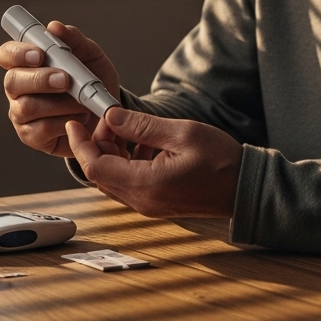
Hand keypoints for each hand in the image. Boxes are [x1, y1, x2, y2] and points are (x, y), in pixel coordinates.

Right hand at [0, 21, 120, 157]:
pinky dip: (63, 122)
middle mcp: (18, 88)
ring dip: (58, 103)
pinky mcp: (32, 136)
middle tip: (65, 80)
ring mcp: (21, 114)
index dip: (18, 53)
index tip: (40, 54)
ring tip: (81, 102)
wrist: (108, 112)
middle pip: (12, 81)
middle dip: (39, 80)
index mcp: (26, 63)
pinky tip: (78, 117)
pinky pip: (39, 129)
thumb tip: (54, 26)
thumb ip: (73, 39)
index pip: (7, 54)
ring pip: (26, 107)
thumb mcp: (90, 55)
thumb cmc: (91, 79)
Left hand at [67, 108, 243, 218]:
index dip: (80, 144)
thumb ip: (142, 126)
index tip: (74, 123)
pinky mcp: (155, 202)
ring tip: (128, 128)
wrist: (246, 187)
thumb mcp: (181, 133)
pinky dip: (126, 161)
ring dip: (112, 152)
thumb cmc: (221, 161)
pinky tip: (144, 143)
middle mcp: (142, 200)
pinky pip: (128, 181)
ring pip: (112, 177)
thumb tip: (112, 116)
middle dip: (97, 144)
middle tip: (110, 120)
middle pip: (100, 173)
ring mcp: (148, 204)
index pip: (95, 166)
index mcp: (145, 184)